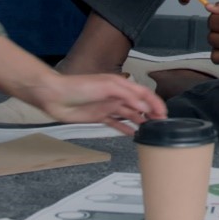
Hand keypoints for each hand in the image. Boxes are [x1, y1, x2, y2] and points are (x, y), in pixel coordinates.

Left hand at [29, 74, 166, 136]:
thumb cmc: (78, 86)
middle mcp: (117, 96)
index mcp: (121, 85)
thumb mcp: (106, 86)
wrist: (55, 96)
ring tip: (150, 130)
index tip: (163, 113)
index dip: (155, 102)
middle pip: (139, 105)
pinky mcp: (99, 117)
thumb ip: (127, 96)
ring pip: (130, 115)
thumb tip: (143, 106)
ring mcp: (108, 107)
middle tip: (161, 124)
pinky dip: (126, 129)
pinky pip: (117, 124)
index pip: (144, 93)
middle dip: (151, 113)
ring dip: (141, 121)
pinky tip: (133, 134)